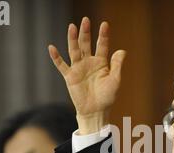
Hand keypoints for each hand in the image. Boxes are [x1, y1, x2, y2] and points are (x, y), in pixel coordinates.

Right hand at [48, 17, 125, 133]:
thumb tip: (122, 50)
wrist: (96, 111)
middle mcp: (88, 63)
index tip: (105, 25)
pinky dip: (56, 57)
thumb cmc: (107, 97)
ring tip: (72, 27)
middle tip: (86, 20)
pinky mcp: (70, 77)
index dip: (103, 35)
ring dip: (73, 39)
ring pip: (74, 50)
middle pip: (86, 44)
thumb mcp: (115, 80)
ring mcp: (78, 69)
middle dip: (86, 33)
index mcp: (101, 63)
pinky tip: (51, 47)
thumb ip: (117, 65)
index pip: (102, 45)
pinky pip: (61, 65)